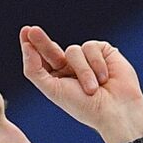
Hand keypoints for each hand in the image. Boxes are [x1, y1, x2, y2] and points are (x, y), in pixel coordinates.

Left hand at [20, 25, 142, 130]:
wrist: (117, 112)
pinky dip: (97, 64)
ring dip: (83, 71)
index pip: (41, 59)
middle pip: (51, 48)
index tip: (25, 32)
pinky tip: (105, 78)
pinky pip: (91, 47)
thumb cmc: (85, 107)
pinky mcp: (104, 52)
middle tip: (32, 31)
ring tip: (93, 89)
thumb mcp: (53, 90)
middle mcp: (71, 67)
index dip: (32, 45)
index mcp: (58, 78)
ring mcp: (88, 59)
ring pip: (73, 50)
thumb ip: (34, 70)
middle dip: (42, 41)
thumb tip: (26, 46)